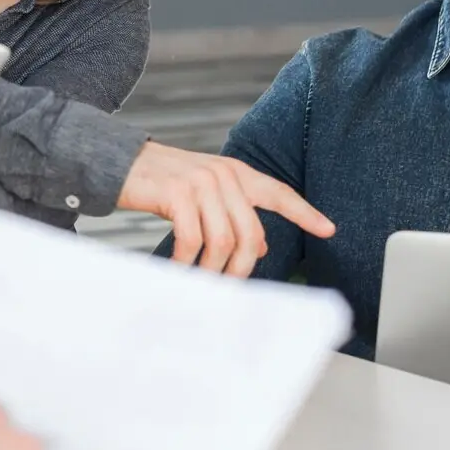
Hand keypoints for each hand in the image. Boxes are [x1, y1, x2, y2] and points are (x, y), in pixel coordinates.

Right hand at [117, 141, 334, 276]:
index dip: (305, 212)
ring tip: (202, 282)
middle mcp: (224, 175)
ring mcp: (201, 182)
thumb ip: (233, 213)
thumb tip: (260, 248)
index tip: (328, 229)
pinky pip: (192, 239)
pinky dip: (187, 262)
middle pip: (251, 234)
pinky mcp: (177, 193)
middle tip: (230, 288)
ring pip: (223, 241)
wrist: (121, 161)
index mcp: (236, 173)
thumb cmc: (162, 181)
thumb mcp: (205, 193)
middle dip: (242, 268)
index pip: (278, 193)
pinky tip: (181, 269)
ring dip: (213, 270)